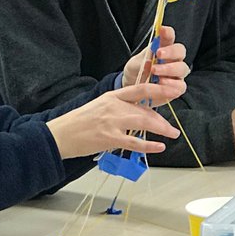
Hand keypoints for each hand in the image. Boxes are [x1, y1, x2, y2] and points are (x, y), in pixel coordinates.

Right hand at [47, 84, 180, 160]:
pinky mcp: (110, 138)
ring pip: (144, 123)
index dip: (160, 89)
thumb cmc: (79, 122)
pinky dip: (149, 145)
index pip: (141, 88)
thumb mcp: (100, 106)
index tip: (174, 90)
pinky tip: (159, 147)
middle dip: (163, 118)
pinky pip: (135, 142)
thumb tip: (139, 112)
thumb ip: (119, 106)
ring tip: (172, 134)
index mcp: (113, 96)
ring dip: (162, 129)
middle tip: (173, 126)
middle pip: (146, 109)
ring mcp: (112, 122)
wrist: (61, 134)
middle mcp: (114, 106)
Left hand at [121, 26, 188, 106]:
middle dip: (171, 51)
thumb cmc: (137, 72)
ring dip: (169, 69)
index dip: (168, 33)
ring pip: (182, 68)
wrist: (133, 87)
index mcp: (163, 48)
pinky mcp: (176, 88)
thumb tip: (149, 61)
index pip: (169, 37)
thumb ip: (143, 61)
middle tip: (158, 54)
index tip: (162, 29)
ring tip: (155, 71)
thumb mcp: (135, 64)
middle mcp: (173, 59)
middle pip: (180, 51)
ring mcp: (177, 74)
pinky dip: (172, 84)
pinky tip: (161, 83)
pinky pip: (180, 86)